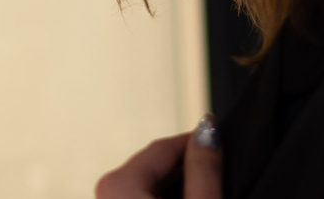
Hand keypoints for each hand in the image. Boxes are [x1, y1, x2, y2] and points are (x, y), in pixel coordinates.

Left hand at [95, 117, 220, 198]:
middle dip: (188, 167)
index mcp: (118, 183)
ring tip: (205, 190)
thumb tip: (208, 130)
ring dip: (178, 186)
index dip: (197, 141)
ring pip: (151, 184)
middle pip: (157, 165)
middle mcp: (105, 192)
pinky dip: (164, 198)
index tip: (218, 139)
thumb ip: (203, 169)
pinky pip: (143, 197)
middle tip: (217, 171)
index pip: (164, 146)